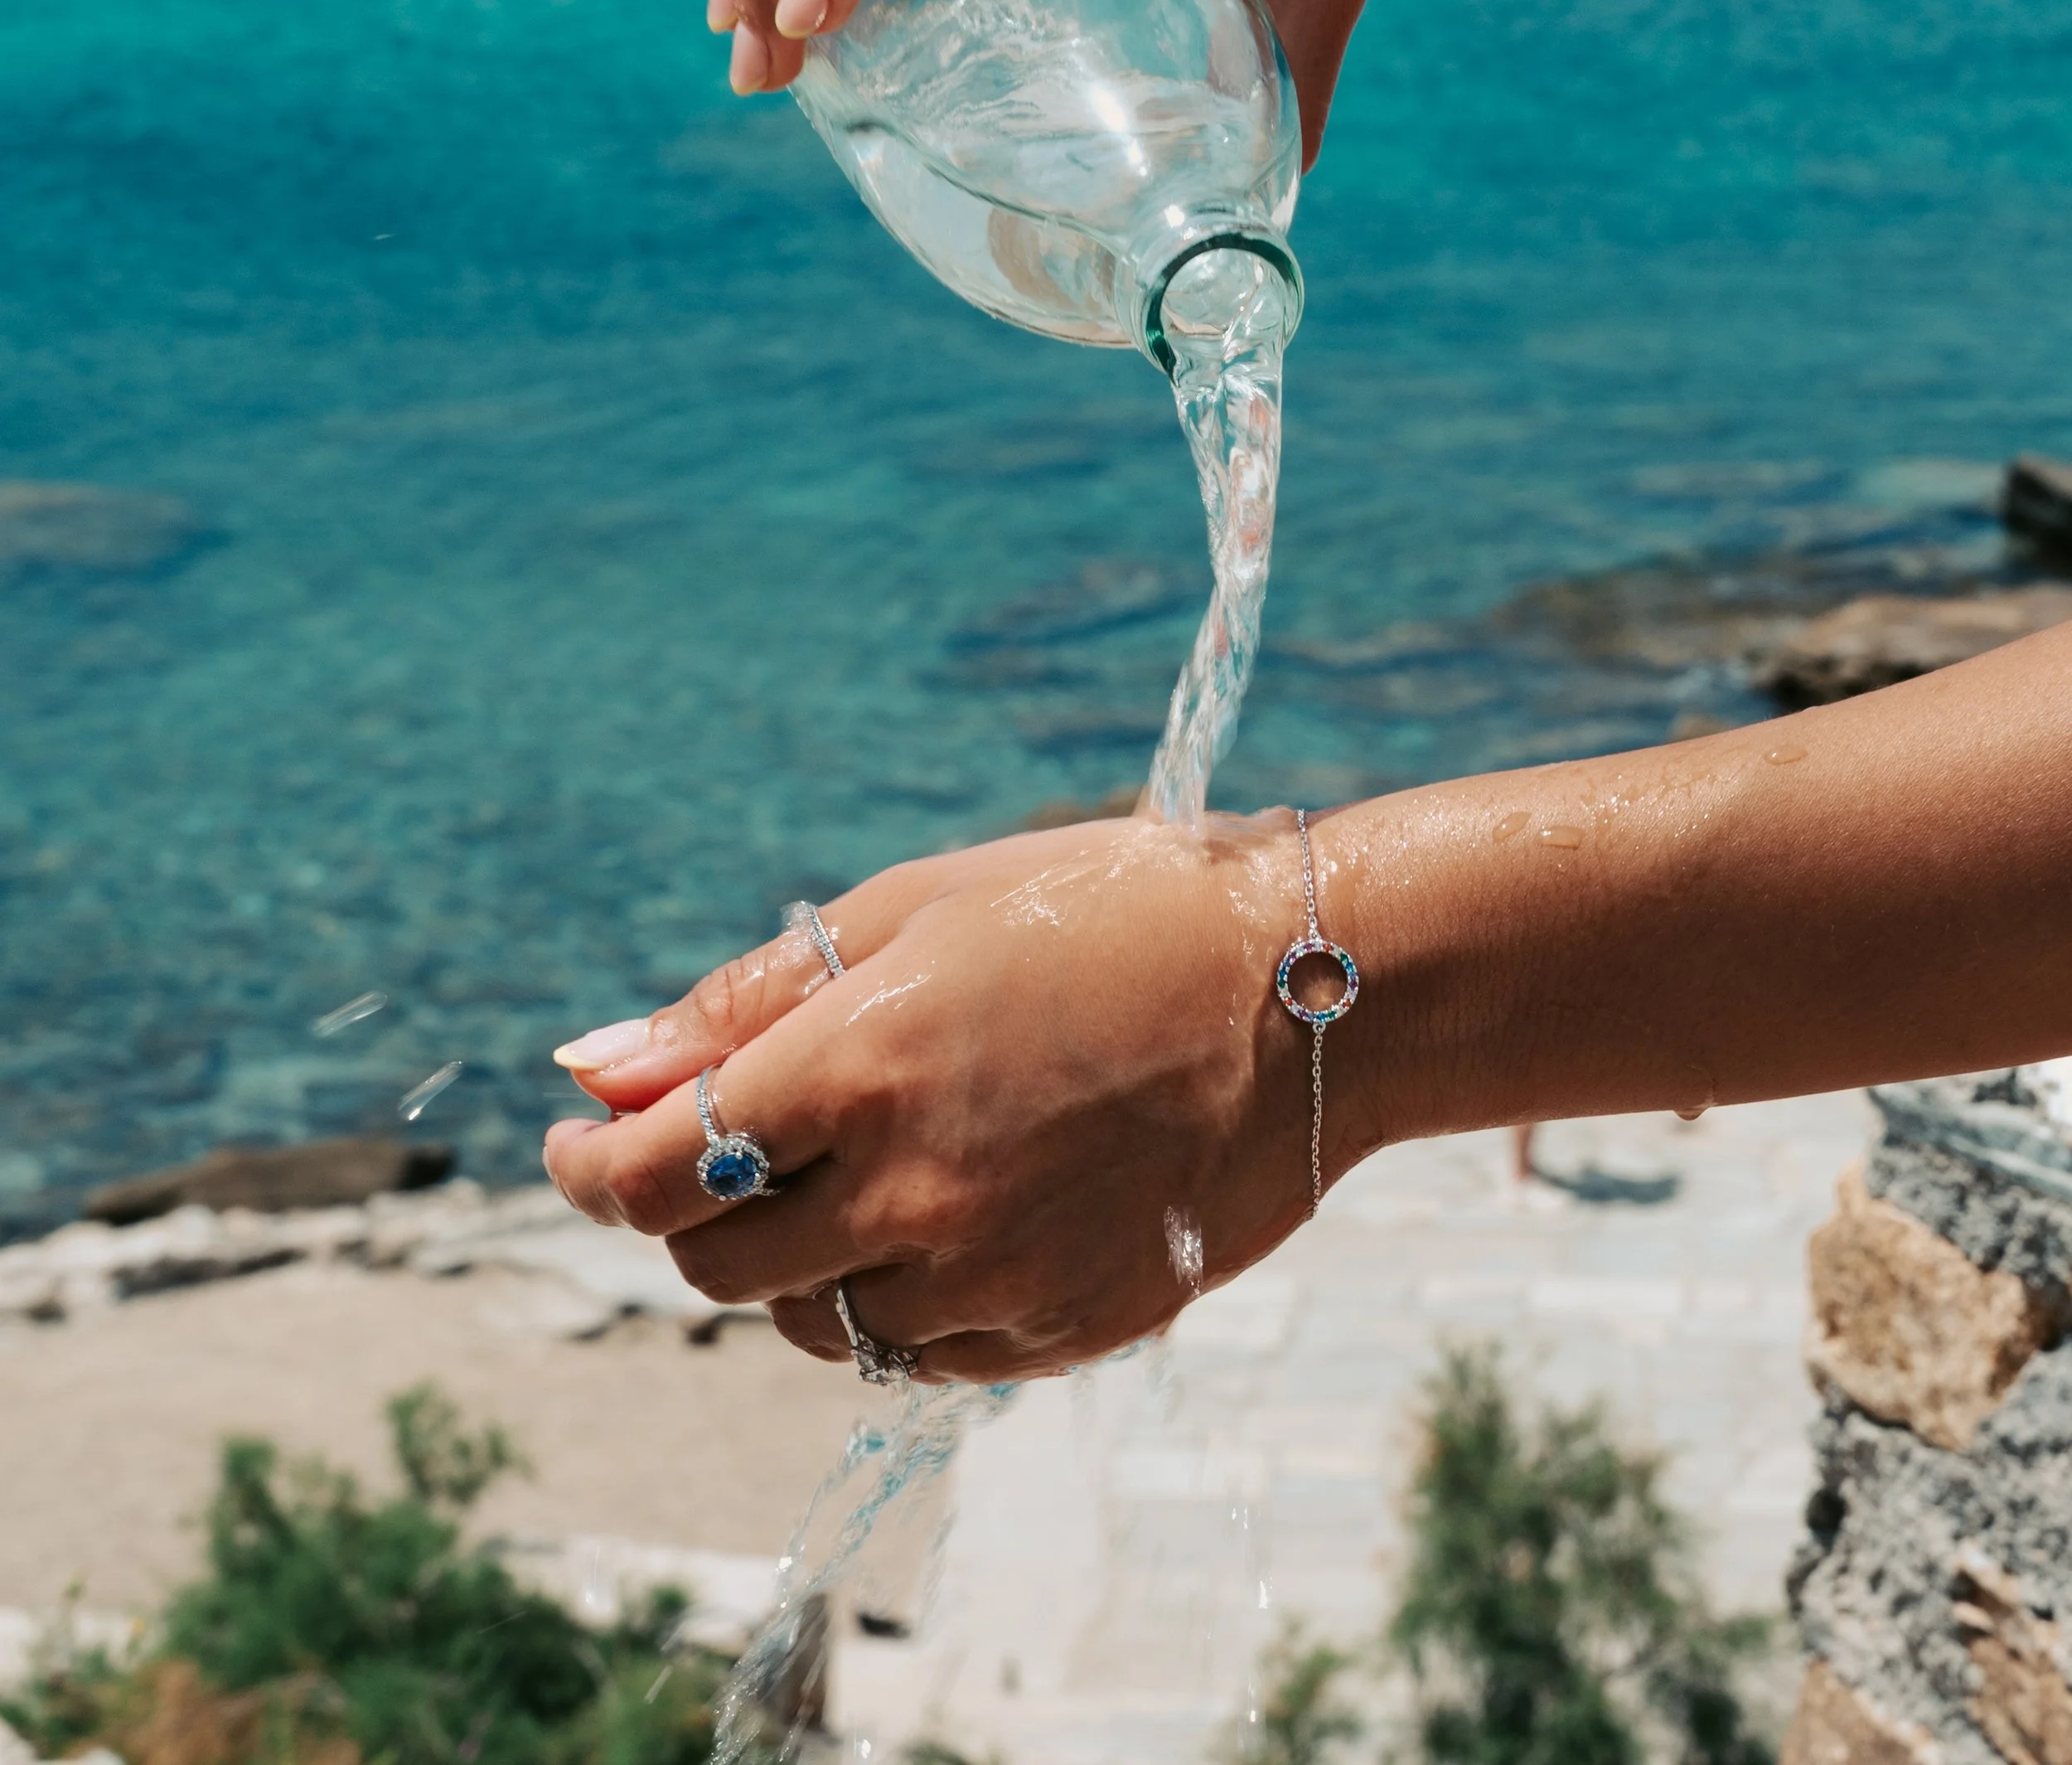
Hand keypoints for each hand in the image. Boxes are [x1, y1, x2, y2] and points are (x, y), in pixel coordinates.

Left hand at [542, 812, 1336, 1381]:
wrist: (1309, 998)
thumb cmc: (1105, 915)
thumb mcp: (919, 911)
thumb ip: (747, 1001)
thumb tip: (593, 1065)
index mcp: (861, 1067)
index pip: (650, 1175)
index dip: (585, 1170)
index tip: (573, 1148)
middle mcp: (911, 1195)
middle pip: (712, 1261)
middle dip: (683, 1209)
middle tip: (725, 1146)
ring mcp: (989, 1278)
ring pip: (808, 1322)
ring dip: (794, 1258)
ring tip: (862, 1167)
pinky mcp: (1057, 1333)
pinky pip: (915, 1354)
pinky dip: (893, 1300)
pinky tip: (946, 1216)